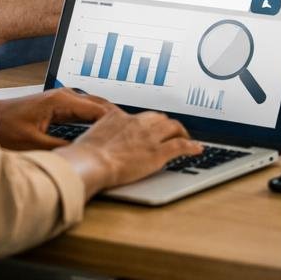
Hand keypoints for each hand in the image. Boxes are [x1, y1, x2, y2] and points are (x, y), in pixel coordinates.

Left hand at [0, 88, 115, 150]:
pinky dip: (92, 121)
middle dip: (111, 121)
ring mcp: (62, 99)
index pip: (98, 110)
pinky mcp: (58, 105)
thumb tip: (82, 155)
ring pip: (92, 107)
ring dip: (102, 121)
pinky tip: (96, 134)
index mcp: (61, 101)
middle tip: (123, 139)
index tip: (121, 137)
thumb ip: (61, 148)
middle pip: (99, 105)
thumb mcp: (34, 144)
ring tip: (113, 137)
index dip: (112, 124)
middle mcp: (64, 95)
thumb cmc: (4, 127)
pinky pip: (82, 111)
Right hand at [74, 108, 202, 190]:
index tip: (150, 127)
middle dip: (167, 125)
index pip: (139, 116)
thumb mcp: (88, 137)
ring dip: (181, 133)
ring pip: (173, 128)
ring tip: (185, 138)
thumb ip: (98, 135)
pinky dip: (192, 146)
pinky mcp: (158, 152)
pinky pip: (181, 145)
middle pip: (159, 118)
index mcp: (119, 118)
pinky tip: (197, 149)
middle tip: (170, 132)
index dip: (148, 122)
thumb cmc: (83, 156)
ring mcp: (150, 137)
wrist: (90, 163)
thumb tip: (94, 141)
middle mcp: (137, 123)